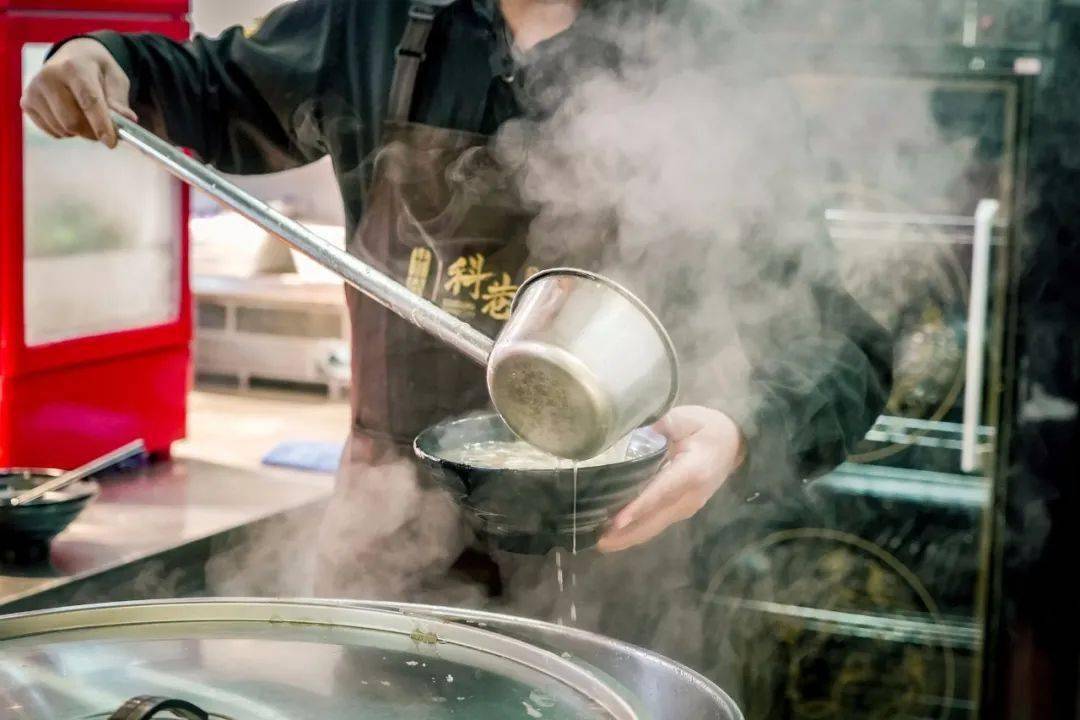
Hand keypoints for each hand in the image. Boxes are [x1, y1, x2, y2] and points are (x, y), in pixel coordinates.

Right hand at [20, 38, 136, 147]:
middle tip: (104, 131)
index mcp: (75, 67)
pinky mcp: (27, 102)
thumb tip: (128, 121)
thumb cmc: (97, 71)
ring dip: (79, 132)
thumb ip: (120, 101)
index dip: (101, 124)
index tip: (111, 143)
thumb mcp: (115, 79)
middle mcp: (49, 76)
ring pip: (62, 129)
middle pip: (73, 121)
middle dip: (92, 132)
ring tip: (84, 116)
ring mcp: (34, 89)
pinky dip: (66, 131)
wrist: (71, 57)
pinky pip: (52, 131)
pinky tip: (69, 115)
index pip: (88, 101)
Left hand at [597, 406, 745, 552]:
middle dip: (627, 534)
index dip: (639, 507)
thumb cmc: (707, 427)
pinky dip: (638, 529)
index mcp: (692, 471)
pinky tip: (618, 534)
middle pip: (656, 519)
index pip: (661, 492)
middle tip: (598, 542)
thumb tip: (631, 439)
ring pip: (656, 526)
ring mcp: (688, 506)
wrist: (734, 442)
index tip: (617, 521)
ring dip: (629, 536)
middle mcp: (690, 496)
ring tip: (601, 542)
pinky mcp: (683, 510)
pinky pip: (658, 523)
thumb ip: (659, 427)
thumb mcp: (684, 417)